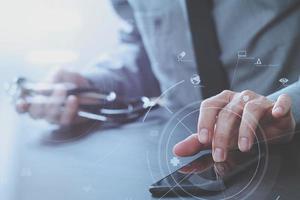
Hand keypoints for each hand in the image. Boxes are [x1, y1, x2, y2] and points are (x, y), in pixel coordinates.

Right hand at [16, 68, 90, 125]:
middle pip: (35, 112)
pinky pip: (65, 119)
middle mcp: (44, 111)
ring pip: (50, 116)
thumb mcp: (65, 73)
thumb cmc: (71, 81)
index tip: (22, 102)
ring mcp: (56, 118)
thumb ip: (58, 73)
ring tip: (62, 88)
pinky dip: (69, 108)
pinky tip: (73, 99)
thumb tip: (55, 75)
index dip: (20, 106)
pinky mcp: (68, 122)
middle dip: (40, 102)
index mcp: (37, 100)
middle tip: (50, 89)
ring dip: (54, 102)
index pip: (23, 108)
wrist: (90, 90)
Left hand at [173, 90, 295, 161]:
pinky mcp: (279, 105)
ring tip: (244, 148)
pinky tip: (277, 113)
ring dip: (246, 129)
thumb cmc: (239, 130)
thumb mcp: (217, 137)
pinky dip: (280, 106)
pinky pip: (282, 101)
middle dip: (222, 135)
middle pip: (227, 112)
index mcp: (222, 102)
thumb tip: (176, 151)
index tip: (204, 140)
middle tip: (220, 155)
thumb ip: (198, 143)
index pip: (209, 106)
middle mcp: (239, 98)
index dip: (205, 122)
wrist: (268, 126)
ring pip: (250, 108)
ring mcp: (259, 100)